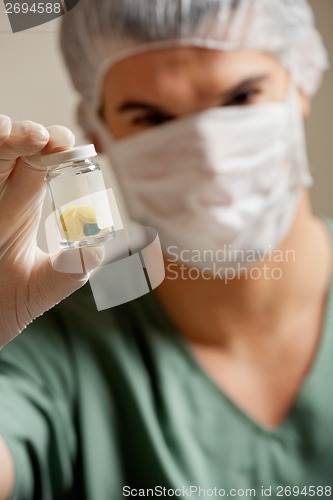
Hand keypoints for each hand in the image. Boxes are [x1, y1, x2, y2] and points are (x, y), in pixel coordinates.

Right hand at [0, 116, 102, 346]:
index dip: (55, 147)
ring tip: (14, 134)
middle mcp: (0, 194)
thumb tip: (99, 251)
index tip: (67, 145)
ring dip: (2, 137)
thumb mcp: (46, 286)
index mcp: (25, 203)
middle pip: (13, 149)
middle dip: (29, 135)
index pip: (41, 162)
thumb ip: (73, 270)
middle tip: (43, 137)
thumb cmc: (9, 301)